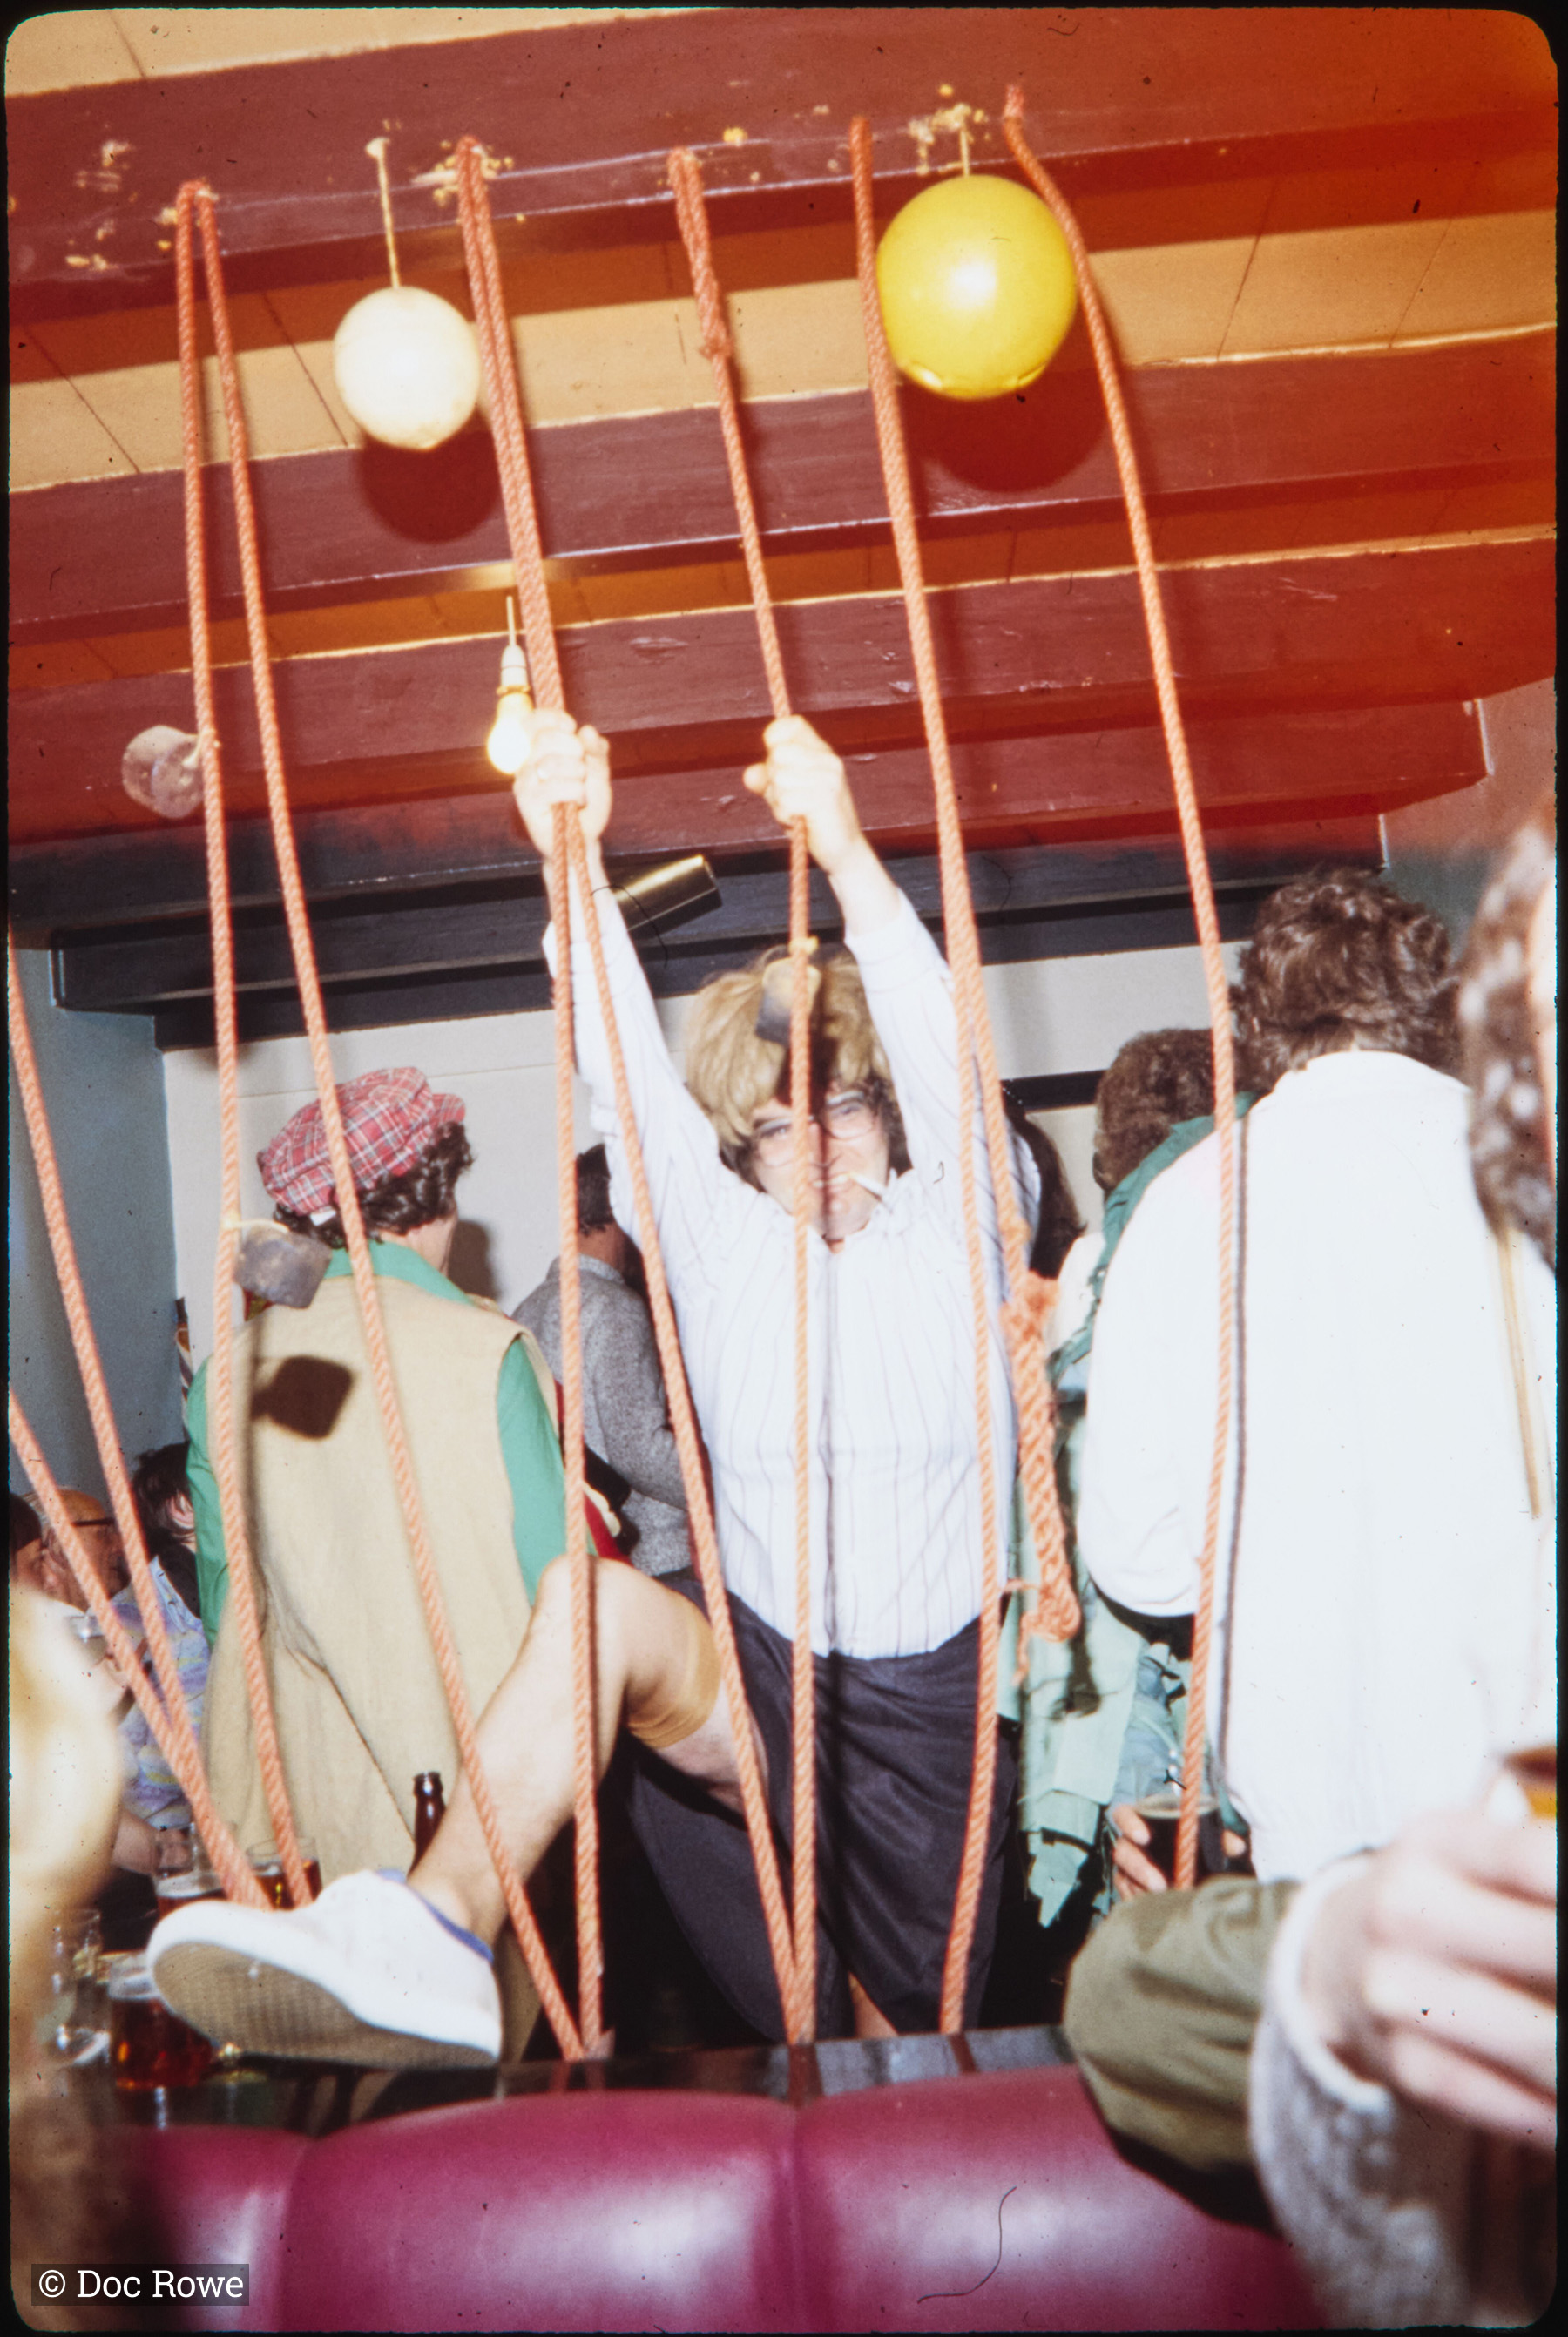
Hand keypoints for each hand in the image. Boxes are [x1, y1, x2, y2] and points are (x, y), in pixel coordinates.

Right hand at [510, 711, 611, 868]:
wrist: (582, 840)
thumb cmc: (586, 805)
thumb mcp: (598, 773)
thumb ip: (595, 751)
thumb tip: (586, 730)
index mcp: (538, 751)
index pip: (532, 722)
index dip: (551, 718)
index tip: (571, 726)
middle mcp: (526, 764)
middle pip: (544, 739)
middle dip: (573, 748)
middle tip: (583, 768)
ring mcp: (524, 784)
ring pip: (551, 763)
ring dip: (577, 775)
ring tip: (581, 791)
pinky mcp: (526, 804)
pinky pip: (555, 787)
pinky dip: (575, 793)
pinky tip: (576, 803)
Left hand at [743, 716, 898, 936]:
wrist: (842, 853)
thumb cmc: (812, 822)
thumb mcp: (785, 796)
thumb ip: (767, 782)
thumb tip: (749, 774)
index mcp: (821, 752)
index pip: (791, 724)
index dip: (774, 738)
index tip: (774, 761)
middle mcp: (828, 760)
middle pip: (778, 754)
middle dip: (773, 781)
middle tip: (789, 800)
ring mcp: (828, 778)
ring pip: (779, 777)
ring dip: (779, 802)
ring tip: (797, 813)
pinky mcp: (825, 799)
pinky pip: (785, 800)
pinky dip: (785, 815)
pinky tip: (800, 822)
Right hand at [1110, 1803, 1247, 1898]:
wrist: (1186, 1868)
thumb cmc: (1191, 1844)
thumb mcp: (1205, 1838)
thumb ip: (1219, 1839)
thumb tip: (1236, 1846)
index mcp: (1142, 1821)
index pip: (1123, 1815)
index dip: (1130, 1823)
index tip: (1145, 1837)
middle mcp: (1129, 1843)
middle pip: (1121, 1850)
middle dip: (1139, 1867)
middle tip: (1160, 1884)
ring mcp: (1125, 1866)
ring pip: (1122, 1876)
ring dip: (1140, 1889)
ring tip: (1162, 1900)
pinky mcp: (1127, 1887)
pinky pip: (1126, 1894)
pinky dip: (1138, 1901)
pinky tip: (1154, 1908)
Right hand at [1300, 1805, 1555, 2145]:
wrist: (1338, 1958)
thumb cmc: (1444, 1896)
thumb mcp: (1477, 1850)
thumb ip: (1543, 1865)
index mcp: (1437, 1843)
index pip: (1538, 1863)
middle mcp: (1406, 1912)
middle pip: (1548, 1952)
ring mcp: (1397, 1995)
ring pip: (1542, 2043)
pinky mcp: (1410, 2069)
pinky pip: (1518, 2106)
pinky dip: (1560, 2109)